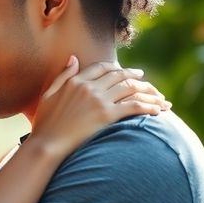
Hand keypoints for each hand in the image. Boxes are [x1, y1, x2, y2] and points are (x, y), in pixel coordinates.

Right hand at [30, 56, 169, 155]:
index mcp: (75, 80)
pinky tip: (158, 111)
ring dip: (148, 92)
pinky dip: (149, 106)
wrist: (47, 145)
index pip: (102, 68)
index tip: (127, 72)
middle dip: (137, 78)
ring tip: (159, 98)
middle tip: (146, 82)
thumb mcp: (49, 94)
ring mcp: (99, 100)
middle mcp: (89, 87)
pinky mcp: (106, 115)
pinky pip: (134, 106)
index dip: (118, 68)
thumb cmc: (44, 124)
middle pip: (120, 76)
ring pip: (131, 89)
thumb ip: (63, 75)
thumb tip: (74, 58)